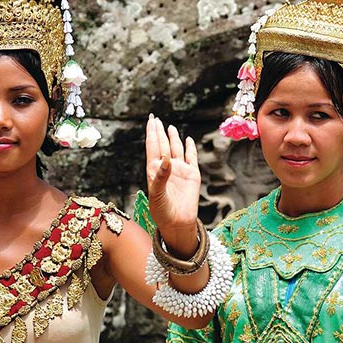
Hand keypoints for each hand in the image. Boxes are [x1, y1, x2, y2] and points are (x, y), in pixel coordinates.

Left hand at [145, 115, 201, 257]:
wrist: (178, 223)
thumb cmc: (162, 212)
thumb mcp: (157, 194)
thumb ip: (160, 176)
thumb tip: (165, 157)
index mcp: (154, 171)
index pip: (153, 147)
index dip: (152, 133)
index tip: (151, 120)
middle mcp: (166, 168)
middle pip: (162, 145)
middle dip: (159, 132)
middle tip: (155, 119)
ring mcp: (180, 170)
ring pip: (176, 149)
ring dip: (172, 138)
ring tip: (169, 127)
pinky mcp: (192, 175)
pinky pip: (191, 157)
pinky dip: (190, 148)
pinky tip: (188, 140)